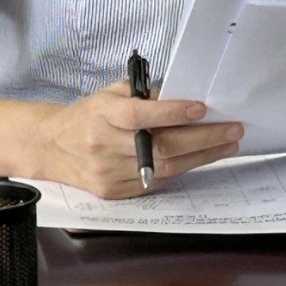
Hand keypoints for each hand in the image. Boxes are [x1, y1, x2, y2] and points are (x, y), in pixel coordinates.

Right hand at [35, 81, 241, 198]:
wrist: (52, 146)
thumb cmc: (88, 114)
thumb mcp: (111, 93)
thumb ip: (145, 96)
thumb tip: (185, 98)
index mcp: (103, 114)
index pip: (140, 116)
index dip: (172, 113)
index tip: (202, 108)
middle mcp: (104, 145)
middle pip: (160, 146)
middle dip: (202, 138)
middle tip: (233, 129)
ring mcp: (108, 172)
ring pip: (163, 168)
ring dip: (200, 156)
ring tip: (226, 145)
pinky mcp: (112, 192)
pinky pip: (153, 183)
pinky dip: (178, 171)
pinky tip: (197, 159)